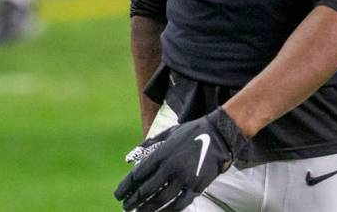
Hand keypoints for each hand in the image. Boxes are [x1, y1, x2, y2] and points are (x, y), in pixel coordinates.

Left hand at [114, 108, 248, 211]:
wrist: (219, 135)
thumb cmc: (191, 132)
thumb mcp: (167, 132)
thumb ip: (148, 146)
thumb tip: (129, 159)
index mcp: (162, 153)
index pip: (138, 175)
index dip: (125, 188)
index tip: (118, 195)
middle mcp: (171, 167)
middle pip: (146, 190)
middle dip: (133, 201)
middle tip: (126, 206)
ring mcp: (184, 178)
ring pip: (161, 200)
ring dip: (147, 209)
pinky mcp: (196, 187)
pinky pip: (179, 204)